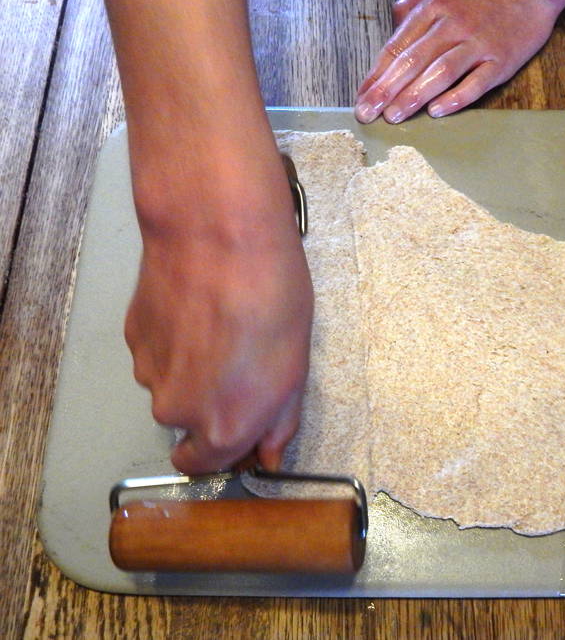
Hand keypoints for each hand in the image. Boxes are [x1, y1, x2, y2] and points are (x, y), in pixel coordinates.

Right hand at [125, 142, 312, 474]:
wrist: (218, 235)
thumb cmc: (270, 299)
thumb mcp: (295, 369)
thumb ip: (277, 422)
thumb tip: (266, 456)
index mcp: (222, 428)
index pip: (205, 466)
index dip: (224, 446)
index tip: (238, 422)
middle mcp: (177, 412)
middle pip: (188, 423)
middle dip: (211, 403)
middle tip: (239, 359)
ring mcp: (148, 373)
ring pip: (170, 385)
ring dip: (191, 368)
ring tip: (219, 325)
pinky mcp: (132, 338)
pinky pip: (156, 354)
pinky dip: (173, 341)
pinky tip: (195, 310)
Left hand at [355, 0, 564, 123]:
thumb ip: (416, 9)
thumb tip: (393, 25)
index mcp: (434, 9)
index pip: (397, 46)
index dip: (376, 74)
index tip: (362, 97)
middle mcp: (453, 26)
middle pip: (412, 61)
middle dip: (386, 90)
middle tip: (368, 113)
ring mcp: (477, 44)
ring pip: (439, 72)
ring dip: (413, 96)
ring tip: (394, 116)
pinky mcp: (500, 62)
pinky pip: (475, 83)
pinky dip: (455, 98)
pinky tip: (436, 112)